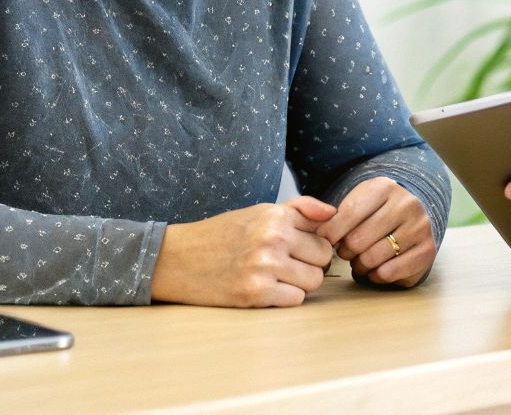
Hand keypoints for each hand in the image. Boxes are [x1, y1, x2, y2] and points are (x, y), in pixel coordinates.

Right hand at [150, 196, 335, 306]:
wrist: (176, 259)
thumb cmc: (221, 234)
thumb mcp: (259, 211)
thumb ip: (300, 209)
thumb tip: (333, 214)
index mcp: (276, 216)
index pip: (324, 236)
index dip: (313, 245)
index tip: (297, 249)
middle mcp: (273, 239)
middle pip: (323, 260)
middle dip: (308, 265)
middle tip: (284, 265)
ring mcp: (264, 267)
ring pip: (313, 282)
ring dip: (298, 283)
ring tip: (274, 276)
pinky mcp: (255, 293)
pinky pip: (295, 300)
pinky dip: (284, 298)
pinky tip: (263, 289)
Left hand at [317, 177, 436, 286]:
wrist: (413, 215)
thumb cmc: (377, 211)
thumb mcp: (358, 201)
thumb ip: (335, 215)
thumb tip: (319, 234)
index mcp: (385, 188)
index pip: (348, 215)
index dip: (330, 233)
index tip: (324, 241)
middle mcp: (407, 205)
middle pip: (358, 240)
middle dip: (345, 251)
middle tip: (346, 252)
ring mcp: (420, 228)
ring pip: (372, 259)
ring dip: (360, 265)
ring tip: (361, 260)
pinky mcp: (427, 251)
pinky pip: (388, 273)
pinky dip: (376, 275)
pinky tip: (377, 268)